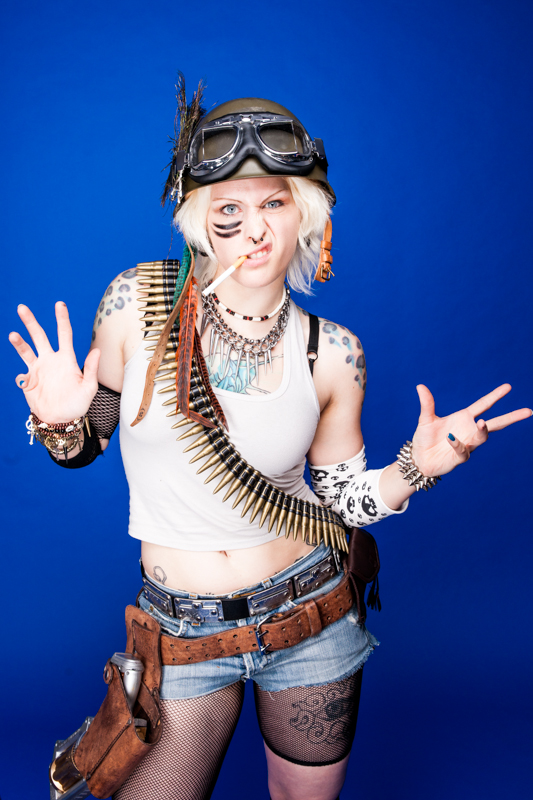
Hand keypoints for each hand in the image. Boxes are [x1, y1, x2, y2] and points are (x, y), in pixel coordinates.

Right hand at [9, 302, 99, 422]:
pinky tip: (21, 368)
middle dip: (31, 322)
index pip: (64, 334)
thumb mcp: (88, 388)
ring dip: (19, 340)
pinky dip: (20, 367)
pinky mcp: (29, 379)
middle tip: (22, 308)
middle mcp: (52, 359)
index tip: (59, 304)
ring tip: (13, 334)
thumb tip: (96, 350)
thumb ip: (91, 369)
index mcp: (67, 359)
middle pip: (40, 336)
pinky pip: (22, 370)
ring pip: (27, 349)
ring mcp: (39, 368)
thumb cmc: (78, 404)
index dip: (62, 319)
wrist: (61, 419)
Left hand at [411, 384, 531, 476]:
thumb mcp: (426, 419)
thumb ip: (427, 404)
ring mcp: (467, 444)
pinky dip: (458, 444)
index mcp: (464, 418)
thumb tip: (420, 386)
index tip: (508, 387)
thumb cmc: (425, 438)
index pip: (483, 405)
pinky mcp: (460, 457)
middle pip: (495, 423)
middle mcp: (469, 430)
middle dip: (511, 417)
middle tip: (528, 411)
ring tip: (481, 423)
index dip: (495, 396)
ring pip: (482, 437)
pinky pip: (464, 450)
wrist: (419, 458)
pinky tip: (450, 439)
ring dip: (483, 430)